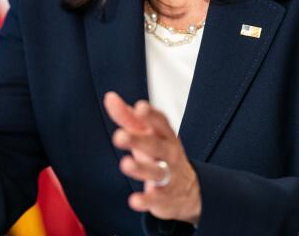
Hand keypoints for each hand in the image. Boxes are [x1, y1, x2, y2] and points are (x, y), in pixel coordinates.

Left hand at [104, 92, 200, 224]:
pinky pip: (156, 199)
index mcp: (165, 135)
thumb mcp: (147, 134)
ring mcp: (169, 176)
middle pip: (155, 145)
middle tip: (119, 136)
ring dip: (141, 169)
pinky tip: (134, 200)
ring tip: (125, 164)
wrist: (189, 190)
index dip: (151, 115)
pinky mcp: (164, 197)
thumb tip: (110, 97)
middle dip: (138, 140)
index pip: (161, 122)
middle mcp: (169, 154)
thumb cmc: (161, 154)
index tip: (140, 107)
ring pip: (157, 171)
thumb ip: (127, 117)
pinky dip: (146, 200)